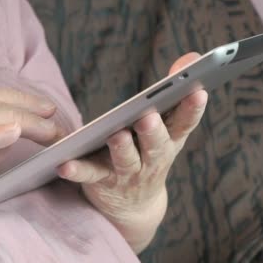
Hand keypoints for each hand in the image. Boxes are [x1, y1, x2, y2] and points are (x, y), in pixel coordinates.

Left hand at [57, 53, 207, 252]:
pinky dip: (77, 171)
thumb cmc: (149, 152)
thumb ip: (173, 92)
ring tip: (116, 135)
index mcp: (170, 140)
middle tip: (147, 117)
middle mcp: (152, 159)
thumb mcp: (166, 127)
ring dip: (122, 148)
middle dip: (153, 131)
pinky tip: (64, 165)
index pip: (184, 123)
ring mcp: (128, 173)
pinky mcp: (101, 182)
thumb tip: (190, 56)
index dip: (192, 108)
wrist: (134, 206)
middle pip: (156, 145)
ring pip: (126, 161)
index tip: (199, 90)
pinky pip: (89, 175)